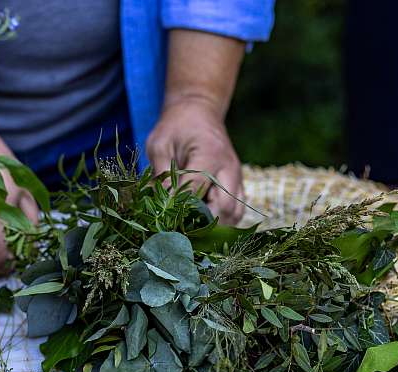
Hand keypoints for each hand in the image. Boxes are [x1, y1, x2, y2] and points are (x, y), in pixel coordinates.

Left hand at [146, 96, 244, 224]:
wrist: (199, 112)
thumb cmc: (176, 127)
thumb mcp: (160, 145)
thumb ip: (160, 175)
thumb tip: (158, 207)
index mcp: (209, 154)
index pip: (198, 190)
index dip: (181, 209)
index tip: (165, 222)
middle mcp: (229, 168)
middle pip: (224, 208)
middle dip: (203, 225)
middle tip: (180, 233)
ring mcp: (237, 177)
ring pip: (235, 214)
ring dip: (215, 226)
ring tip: (191, 232)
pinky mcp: (238, 184)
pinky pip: (236, 211)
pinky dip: (222, 222)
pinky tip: (203, 225)